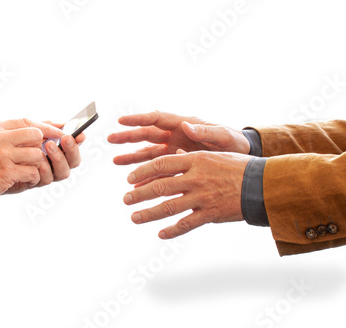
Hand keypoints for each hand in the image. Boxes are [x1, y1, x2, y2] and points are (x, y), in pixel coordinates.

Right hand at [0, 119, 64, 207]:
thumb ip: (12, 134)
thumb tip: (44, 129)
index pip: (28, 122)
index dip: (47, 127)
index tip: (60, 133)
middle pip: (36, 135)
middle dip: (41, 147)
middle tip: (38, 157)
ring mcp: (2, 154)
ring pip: (37, 155)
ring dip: (36, 166)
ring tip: (25, 171)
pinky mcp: (6, 172)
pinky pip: (32, 172)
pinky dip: (32, 178)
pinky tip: (23, 180)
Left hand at [33, 120, 85, 188]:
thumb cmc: (13, 145)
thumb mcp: (29, 132)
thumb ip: (45, 127)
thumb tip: (62, 123)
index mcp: (58, 150)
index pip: (74, 147)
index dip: (79, 141)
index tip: (81, 134)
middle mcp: (56, 164)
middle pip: (74, 162)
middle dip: (72, 150)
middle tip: (65, 138)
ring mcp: (47, 175)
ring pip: (63, 172)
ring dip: (58, 158)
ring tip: (48, 145)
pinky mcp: (36, 182)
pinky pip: (46, 178)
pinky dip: (44, 168)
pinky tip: (37, 160)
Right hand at [107, 111, 250, 164]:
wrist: (242, 158)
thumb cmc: (235, 143)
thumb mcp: (224, 136)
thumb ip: (206, 132)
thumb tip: (186, 126)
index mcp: (184, 124)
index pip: (157, 119)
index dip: (138, 119)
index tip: (121, 121)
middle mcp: (175, 136)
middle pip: (147, 135)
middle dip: (128, 137)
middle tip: (110, 139)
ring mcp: (174, 150)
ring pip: (148, 152)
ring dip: (132, 157)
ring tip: (115, 161)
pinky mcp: (177, 164)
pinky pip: (158, 170)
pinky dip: (147, 175)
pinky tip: (136, 182)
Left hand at [123, 150, 251, 238]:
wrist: (264, 184)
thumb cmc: (239, 167)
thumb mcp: (215, 153)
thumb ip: (192, 155)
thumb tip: (174, 153)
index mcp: (195, 160)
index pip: (161, 164)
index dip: (142, 171)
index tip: (129, 177)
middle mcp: (195, 178)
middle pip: (160, 186)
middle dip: (139, 193)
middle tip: (126, 199)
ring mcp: (202, 197)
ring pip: (168, 207)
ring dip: (148, 213)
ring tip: (134, 217)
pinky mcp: (210, 214)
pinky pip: (186, 224)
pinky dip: (172, 230)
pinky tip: (160, 234)